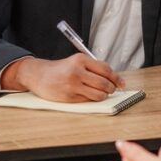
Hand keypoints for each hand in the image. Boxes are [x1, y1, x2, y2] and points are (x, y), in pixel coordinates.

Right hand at [5, 54, 124, 101]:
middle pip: (104, 83)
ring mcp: (72, 85)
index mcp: (80, 60)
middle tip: (112, 89)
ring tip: (102, 93)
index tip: (121, 83)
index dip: (116, 78)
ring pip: (98, 94)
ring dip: (104, 95)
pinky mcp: (69, 97)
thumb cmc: (60, 69)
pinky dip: (92, 99)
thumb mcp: (76, 61)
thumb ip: (93, 67)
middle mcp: (77, 71)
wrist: (38, 75)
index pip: (106, 70)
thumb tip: (113, 78)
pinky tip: (89, 95)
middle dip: (112, 88)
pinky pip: (88, 100)